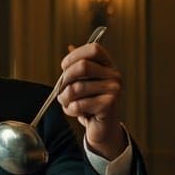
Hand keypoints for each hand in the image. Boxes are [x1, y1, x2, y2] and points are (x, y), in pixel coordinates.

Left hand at [58, 39, 125, 159]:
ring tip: (66, 102)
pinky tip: (75, 111)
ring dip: (64, 98)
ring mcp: (114, 90)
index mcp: (108, 65)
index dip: (74, 56)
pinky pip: (79, 104)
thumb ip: (78, 65)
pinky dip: (70, 110)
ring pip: (77, 88)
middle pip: (83, 66)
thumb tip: (70, 47)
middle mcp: (114, 75)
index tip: (64, 67)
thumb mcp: (84, 81)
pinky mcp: (109, 105)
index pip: (93, 49)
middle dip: (65, 79)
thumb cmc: (90, 101)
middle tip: (61, 89)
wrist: (102, 127)